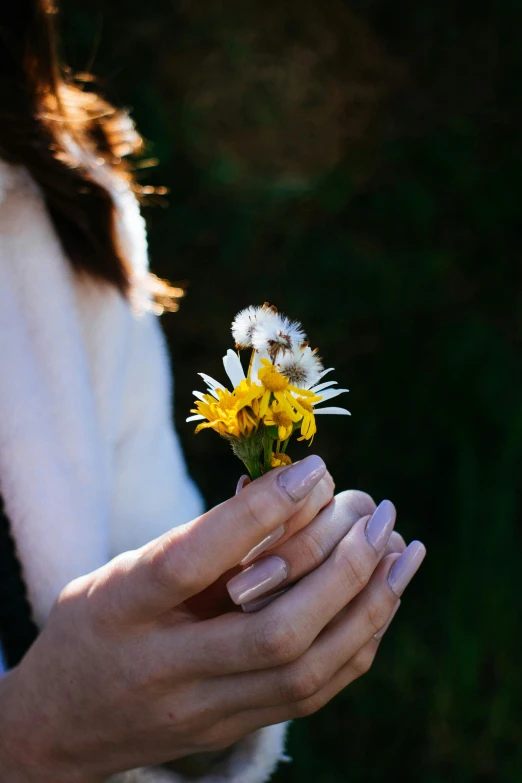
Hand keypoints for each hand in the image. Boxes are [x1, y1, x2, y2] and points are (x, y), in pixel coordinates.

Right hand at [0, 455, 424, 781]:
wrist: (60, 727)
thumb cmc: (94, 627)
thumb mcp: (120, 572)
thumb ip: (197, 544)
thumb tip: (286, 497)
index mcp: (121, 611)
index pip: (193, 562)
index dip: (259, 512)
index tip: (315, 470)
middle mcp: (163, 670)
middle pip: (272, 630)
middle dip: (340, 568)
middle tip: (377, 515)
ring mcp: (202, 712)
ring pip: (305, 671)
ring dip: (366, 607)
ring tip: (402, 552)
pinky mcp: (231, 732)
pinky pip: (311, 694)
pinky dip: (357, 643)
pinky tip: (383, 600)